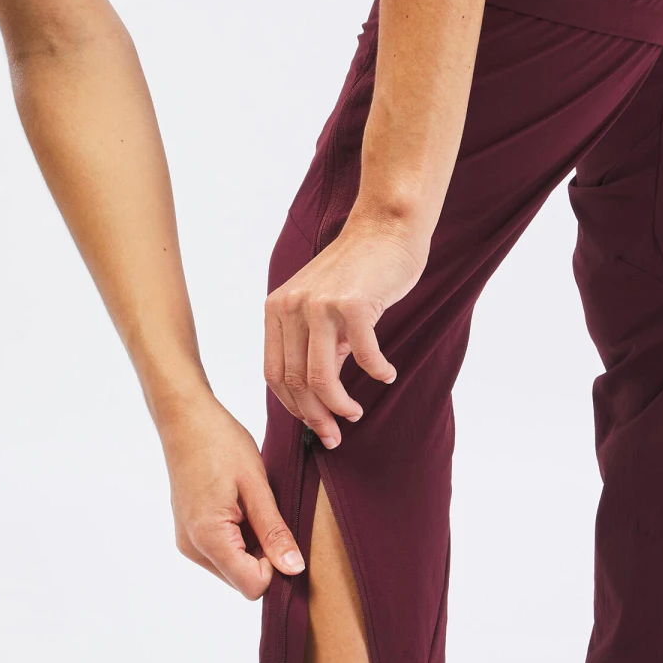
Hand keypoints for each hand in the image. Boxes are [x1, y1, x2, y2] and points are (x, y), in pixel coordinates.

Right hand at [157, 396, 303, 599]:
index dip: (275, 567)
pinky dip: (238, 538)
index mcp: (208, 538)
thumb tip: (293, 569)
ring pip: (232, 567)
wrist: (184, 417)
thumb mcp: (256, 486)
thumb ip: (274, 531)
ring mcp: (187, 541)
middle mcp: (193, 547)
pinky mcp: (188, 532)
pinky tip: (240, 506)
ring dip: (252, 547)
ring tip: (252, 506)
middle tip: (268, 514)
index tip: (281, 534)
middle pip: (241, 580)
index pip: (252, 585)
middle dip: (264, 557)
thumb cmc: (219, 442)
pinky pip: (221, 551)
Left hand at [264, 219, 425, 447]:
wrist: (385, 228)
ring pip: (322, 377)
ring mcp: (320, 304)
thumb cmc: (357, 272)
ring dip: (340, 405)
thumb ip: (311, 344)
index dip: (294, 407)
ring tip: (356, 413)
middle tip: (336, 434)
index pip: (275, 374)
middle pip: (296, 382)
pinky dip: (377, 372)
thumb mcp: (320, 308)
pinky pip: (363, 356)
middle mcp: (291, 305)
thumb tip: (316, 397)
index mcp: (277, 309)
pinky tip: (387, 375)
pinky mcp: (353, 303)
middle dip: (316, 417)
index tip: (315, 425)